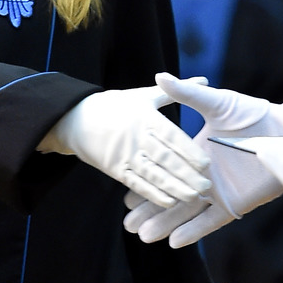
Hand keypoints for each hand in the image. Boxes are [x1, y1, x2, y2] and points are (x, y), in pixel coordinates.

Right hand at [39, 84, 211, 207]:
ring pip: (153, 174)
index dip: (188, 151)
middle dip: (186, 173)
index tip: (206, 163)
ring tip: (193, 197)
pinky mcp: (115, 169)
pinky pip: (136, 183)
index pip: (171, 136)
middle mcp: (137, 137)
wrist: (76, 118)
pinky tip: (169, 203)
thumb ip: (176, 91)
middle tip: (207, 186)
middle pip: (165, 158)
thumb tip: (204, 80)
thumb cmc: (116, 105)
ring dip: (173, 187)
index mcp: (146, 117)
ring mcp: (125, 154)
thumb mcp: (144, 95)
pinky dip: (152, 194)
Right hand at [123, 73, 282, 247]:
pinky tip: (173, 242)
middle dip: (149, 208)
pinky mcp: (234, 203)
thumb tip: (160, 75)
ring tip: (142, 235)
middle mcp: (204, 174)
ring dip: (165, 223)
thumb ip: (187, 94)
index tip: (125, 192)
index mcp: (196, 151)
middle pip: (171, 194)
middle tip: (127, 222)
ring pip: (186, 210)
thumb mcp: (216, 102)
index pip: (165, 169)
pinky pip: (210, 220)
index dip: (147, 180)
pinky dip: (193, 231)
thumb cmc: (253, 113)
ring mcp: (218, 190)